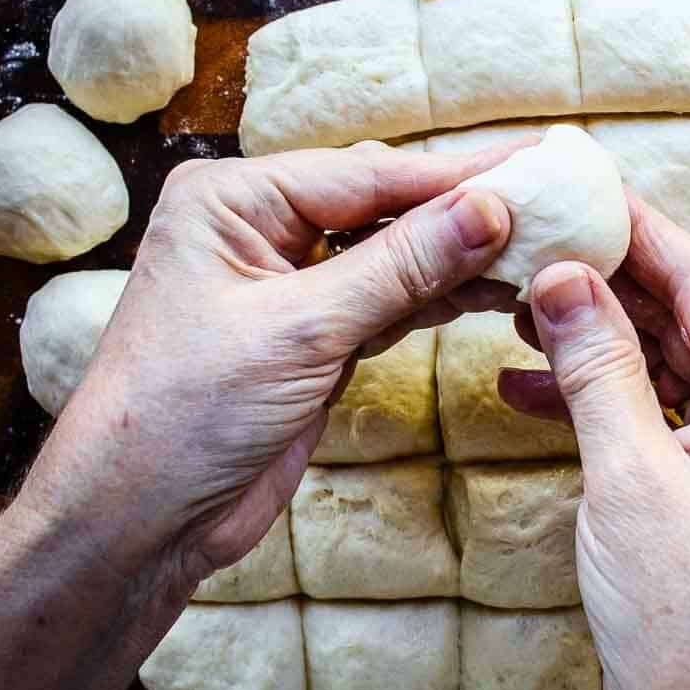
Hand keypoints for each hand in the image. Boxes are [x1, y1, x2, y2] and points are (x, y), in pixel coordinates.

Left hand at [24, 142, 514, 591]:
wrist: (141, 521)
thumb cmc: (186, 412)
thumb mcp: (301, 329)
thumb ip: (400, 266)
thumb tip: (491, 209)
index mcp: (234, 200)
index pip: (366, 175)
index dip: (453, 175)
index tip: (530, 167)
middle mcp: (261, 229)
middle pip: (383, 205)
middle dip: (461, 209)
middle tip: (548, 199)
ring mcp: (292, 284)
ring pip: (393, 255)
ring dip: (458, 256)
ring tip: (538, 245)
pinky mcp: (317, 337)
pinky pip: (390, 301)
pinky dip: (438, 298)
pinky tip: (491, 289)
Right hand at [500, 196, 689, 689]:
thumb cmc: (684, 615)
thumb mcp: (629, 474)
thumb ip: (600, 366)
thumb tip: (567, 274)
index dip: (639, 228)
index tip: (583, 184)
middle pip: (684, 314)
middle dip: (608, 279)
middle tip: (537, 237)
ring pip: (665, 361)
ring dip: (597, 336)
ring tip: (522, 303)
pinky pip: (654, 411)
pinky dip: (597, 394)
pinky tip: (527, 382)